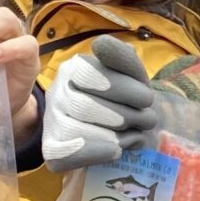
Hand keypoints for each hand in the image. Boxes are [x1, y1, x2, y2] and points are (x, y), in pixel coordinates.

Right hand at [40, 38, 160, 170]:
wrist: (124, 132)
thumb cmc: (130, 100)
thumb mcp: (132, 77)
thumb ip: (123, 59)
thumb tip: (100, 45)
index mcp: (74, 69)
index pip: (88, 73)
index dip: (122, 88)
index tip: (146, 98)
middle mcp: (57, 92)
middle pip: (83, 106)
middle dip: (124, 115)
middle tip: (148, 121)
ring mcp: (52, 122)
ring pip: (74, 130)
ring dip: (115, 137)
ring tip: (136, 136)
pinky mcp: (52, 150)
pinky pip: (61, 155)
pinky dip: (93, 153)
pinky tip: (116, 152)